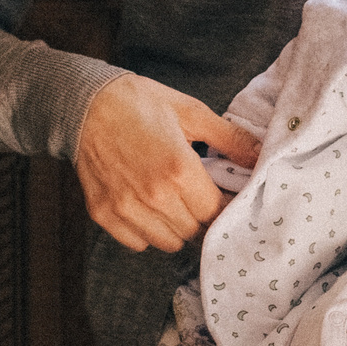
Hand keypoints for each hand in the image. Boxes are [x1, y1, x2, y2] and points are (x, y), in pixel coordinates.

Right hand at [73, 74, 261, 252]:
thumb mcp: (191, 112)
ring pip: (168, 242)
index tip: (223, 197)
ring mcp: (125, 208)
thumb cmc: (140, 103)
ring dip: (177, 227)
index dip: (224, 207)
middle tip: (198, 196)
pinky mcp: (103, 214)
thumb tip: (262, 155)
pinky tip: (147, 207)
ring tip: (174, 201)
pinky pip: (137, 243)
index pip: (215, 213)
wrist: (85, 102)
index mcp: (179, 169)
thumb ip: (231, 138)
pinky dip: (147, 231)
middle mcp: (153, 195)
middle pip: (194, 231)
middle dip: (201, 217)